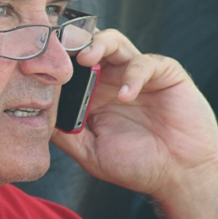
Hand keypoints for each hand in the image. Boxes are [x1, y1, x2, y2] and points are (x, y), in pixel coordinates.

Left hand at [51, 28, 217, 199]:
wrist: (181, 177)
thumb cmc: (137, 166)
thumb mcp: (90, 152)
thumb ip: (65, 133)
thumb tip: (36, 116)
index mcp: (93, 93)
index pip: (70, 65)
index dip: (55, 60)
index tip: (37, 62)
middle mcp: (113, 78)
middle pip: (89, 44)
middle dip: (73, 43)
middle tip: (60, 49)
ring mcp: (138, 74)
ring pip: (115, 41)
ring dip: (98, 44)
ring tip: (87, 59)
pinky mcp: (165, 74)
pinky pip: (145, 63)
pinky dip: (133, 75)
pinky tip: (125, 96)